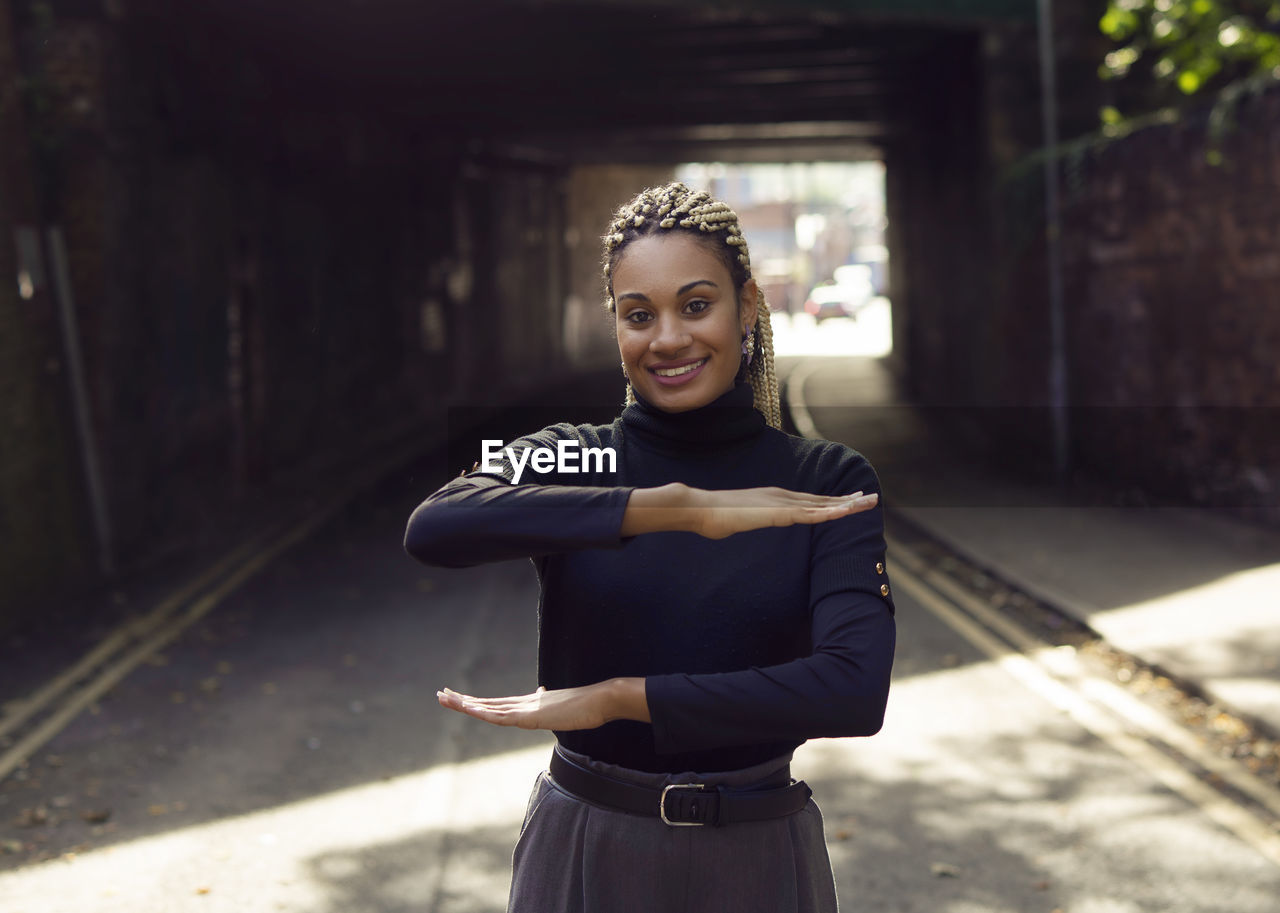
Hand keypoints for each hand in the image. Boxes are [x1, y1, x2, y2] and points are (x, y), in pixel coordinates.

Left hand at [436, 678, 648, 730]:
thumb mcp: (562, 707)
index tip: (459, 699)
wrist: (601, 700)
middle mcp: (524, 702)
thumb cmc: (587, 706)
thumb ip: (549, 702)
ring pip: (488, 707)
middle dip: (462, 700)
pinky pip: (501, 716)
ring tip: (445, 698)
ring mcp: (527, 708)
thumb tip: (543, 693)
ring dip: (465, 703)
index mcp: (530, 703)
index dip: (476, 701)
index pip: (496, 703)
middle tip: (441, 694)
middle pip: (486, 702)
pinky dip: (483, 712)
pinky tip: (469, 709)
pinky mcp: (532, 716)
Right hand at [688, 487, 877, 539]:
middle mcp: (782, 496)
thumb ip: (748, 520)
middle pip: (821, 500)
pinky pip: (809, 515)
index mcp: (774, 498)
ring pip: (821, 505)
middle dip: (848, 500)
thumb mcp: (738, 519)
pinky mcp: (777, 513)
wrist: (699, 508)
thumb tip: (742, 523)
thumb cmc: (712, 516)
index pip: (810, 501)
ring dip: (846, 505)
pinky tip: (844, 513)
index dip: (833, 501)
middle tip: (871, 498)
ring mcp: (780, 503)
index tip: (851, 500)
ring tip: (868, 503)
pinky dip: (829, 514)